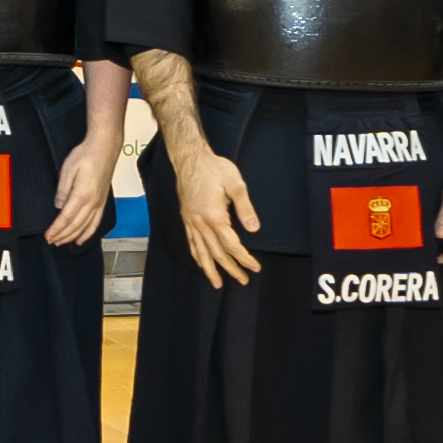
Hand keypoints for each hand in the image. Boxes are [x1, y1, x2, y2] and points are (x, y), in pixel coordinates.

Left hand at [45, 137, 116, 245]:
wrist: (105, 147)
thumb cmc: (86, 154)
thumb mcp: (68, 169)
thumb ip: (62, 190)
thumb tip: (58, 206)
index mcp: (82, 195)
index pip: (66, 218)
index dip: (56, 229)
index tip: (48, 235)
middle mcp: (93, 202)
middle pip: (75, 225)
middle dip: (62, 235)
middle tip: (51, 241)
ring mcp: (99, 202)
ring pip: (85, 226)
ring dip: (73, 236)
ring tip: (62, 242)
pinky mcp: (103, 201)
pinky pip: (96, 221)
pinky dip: (88, 232)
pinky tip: (82, 238)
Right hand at [172, 145, 263, 286]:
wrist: (190, 158)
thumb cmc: (214, 168)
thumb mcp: (235, 183)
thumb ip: (245, 208)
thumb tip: (254, 229)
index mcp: (214, 216)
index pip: (231, 245)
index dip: (244, 258)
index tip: (255, 268)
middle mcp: (200, 223)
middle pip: (217, 253)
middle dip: (230, 269)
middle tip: (243, 280)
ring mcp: (191, 222)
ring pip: (201, 251)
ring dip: (210, 269)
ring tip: (217, 283)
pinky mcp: (187, 218)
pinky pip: (191, 242)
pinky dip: (197, 256)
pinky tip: (201, 262)